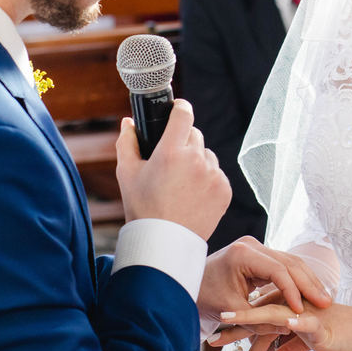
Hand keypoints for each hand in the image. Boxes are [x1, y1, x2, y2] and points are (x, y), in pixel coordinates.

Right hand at [114, 99, 230, 240]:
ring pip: (207, 154)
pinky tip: (192, 194)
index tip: (178, 108)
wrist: (164, 243)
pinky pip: (217, 174)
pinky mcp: (224, 190)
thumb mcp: (127, 173)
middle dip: (183, 141)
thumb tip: (128, 122)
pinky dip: (207, 179)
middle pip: (195, 134)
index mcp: (171, 152)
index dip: (180, 107)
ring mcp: (213, 175)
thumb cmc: (142, 207)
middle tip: (172, 159)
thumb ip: (127, 142)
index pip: (183, 114)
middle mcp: (196, 160)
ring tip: (181, 182)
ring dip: (197, 160)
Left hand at [199, 237, 332, 328]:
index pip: (278, 270)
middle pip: (289, 262)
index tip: (303, 310)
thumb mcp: (230, 310)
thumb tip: (287, 328)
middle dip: (308, 283)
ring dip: (308, 280)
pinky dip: (299, 279)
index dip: (293, 291)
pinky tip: (312, 293)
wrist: (188, 282)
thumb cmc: (204, 297)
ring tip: (324, 299)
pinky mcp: (260, 254)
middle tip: (326, 302)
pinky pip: (285, 265)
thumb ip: (257, 319)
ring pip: (291, 261)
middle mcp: (252, 245)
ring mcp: (257, 247)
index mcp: (243, 254)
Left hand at [214, 301, 351, 350]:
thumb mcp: (305, 346)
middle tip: (213, 339)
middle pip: (259, 313)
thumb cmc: (336, 335)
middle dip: (235, 325)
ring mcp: (307, 310)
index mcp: (289, 307)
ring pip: (276, 313)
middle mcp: (294, 304)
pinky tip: (284, 325)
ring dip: (253, 316)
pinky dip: (294, 324)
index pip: (257, 315)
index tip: (215, 338)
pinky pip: (306, 322)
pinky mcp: (321, 322)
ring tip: (232, 319)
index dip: (237, 326)